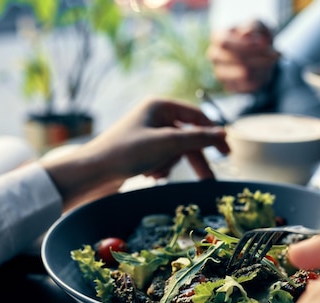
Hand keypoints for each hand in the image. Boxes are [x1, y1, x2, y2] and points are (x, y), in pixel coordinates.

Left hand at [41, 98, 228, 208]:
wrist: (92, 173)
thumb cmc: (126, 152)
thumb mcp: (166, 144)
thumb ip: (197, 138)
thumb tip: (223, 133)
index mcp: (159, 106)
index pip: (196, 116)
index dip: (212, 133)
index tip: (227, 152)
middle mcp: (154, 117)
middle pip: (187, 137)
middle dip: (193, 158)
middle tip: (209, 179)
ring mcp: (148, 134)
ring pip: (176, 151)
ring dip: (170, 165)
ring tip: (154, 172)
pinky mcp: (142, 151)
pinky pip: (163, 160)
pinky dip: (159, 169)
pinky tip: (147, 175)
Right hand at [207, 19, 279, 92]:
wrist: (256, 51)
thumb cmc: (255, 35)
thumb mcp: (257, 24)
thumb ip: (253, 27)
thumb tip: (246, 34)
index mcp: (218, 37)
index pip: (225, 43)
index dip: (245, 44)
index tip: (264, 43)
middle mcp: (215, 56)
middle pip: (236, 59)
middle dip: (260, 57)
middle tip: (276, 53)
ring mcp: (221, 73)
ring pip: (244, 74)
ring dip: (263, 67)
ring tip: (273, 60)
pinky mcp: (230, 87)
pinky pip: (249, 85)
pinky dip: (262, 77)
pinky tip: (267, 69)